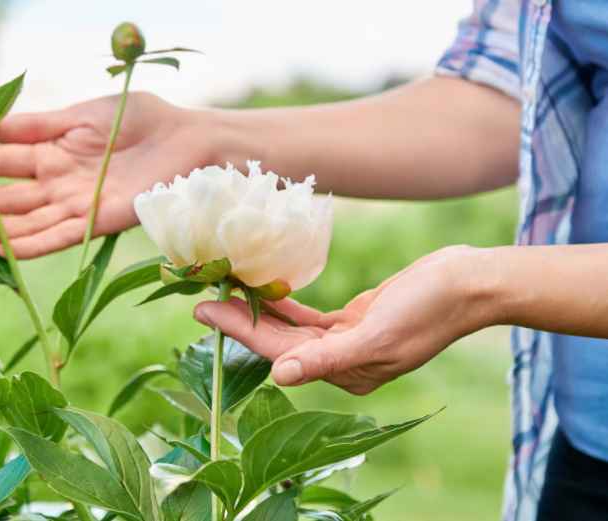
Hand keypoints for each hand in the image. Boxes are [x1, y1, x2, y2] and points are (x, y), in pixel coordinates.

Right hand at [0, 93, 210, 257]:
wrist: (184, 138)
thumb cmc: (138, 119)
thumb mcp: (81, 116)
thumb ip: (38, 125)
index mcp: (54, 153)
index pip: (2, 161)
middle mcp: (60, 183)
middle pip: (8, 196)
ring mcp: (76, 205)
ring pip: (26, 221)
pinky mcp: (97, 222)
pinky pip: (58, 237)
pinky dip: (29, 243)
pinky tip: (2, 247)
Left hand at [194, 246, 497, 394]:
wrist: (468, 283)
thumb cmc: (428, 310)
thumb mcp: (377, 336)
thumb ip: (327, 358)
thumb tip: (279, 376)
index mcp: (346, 373)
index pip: (280, 353)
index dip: (240, 332)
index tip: (204, 311)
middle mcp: (342, 362)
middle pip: (280, 342)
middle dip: (241, 321)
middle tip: (201, 300)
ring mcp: (349, 341)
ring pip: (292, 330)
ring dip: (260, 312)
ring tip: (226, 292)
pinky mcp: (356, 320)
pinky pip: (311, 317)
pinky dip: (287, 305)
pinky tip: (266, 291)